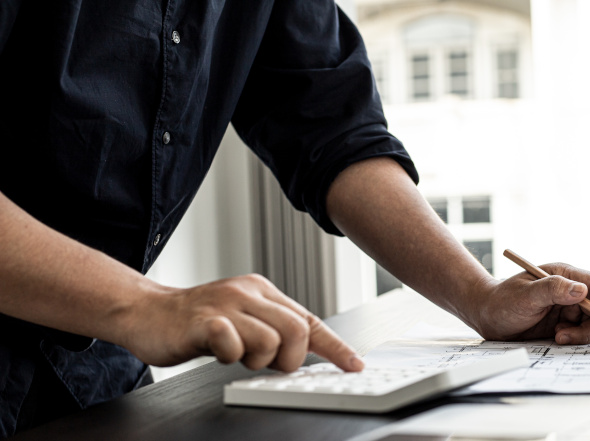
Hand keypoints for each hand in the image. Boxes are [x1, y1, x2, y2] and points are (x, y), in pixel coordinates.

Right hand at [122, 274, 362, 371]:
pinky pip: (233, 343)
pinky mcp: (203, 320)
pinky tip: (215, 349)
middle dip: (288, 358)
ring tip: (234, 353)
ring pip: (271, 340)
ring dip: (255, 359)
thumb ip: (272, 331)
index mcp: (262, 291)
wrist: (146, 313)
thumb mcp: (243, 319)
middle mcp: (248, 292)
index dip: (334, 346)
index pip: (309, 320)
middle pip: (297, 331)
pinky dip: (228, 355)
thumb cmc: (196, 322)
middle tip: (264, 363)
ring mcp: (225, 304)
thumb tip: (305, 354)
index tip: (353, 365)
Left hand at [466, 264, 589, 346]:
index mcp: (564, 275)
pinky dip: (574, 339)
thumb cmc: (502, 300)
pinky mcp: (564, 326)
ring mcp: (568, 309)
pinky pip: (580, 334)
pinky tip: (557, 338)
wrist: (486, 316)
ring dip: (582, 334)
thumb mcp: (525, 294)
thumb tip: (581, 290)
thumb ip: (552, 290)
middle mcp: (570, 291)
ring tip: (560, 336)